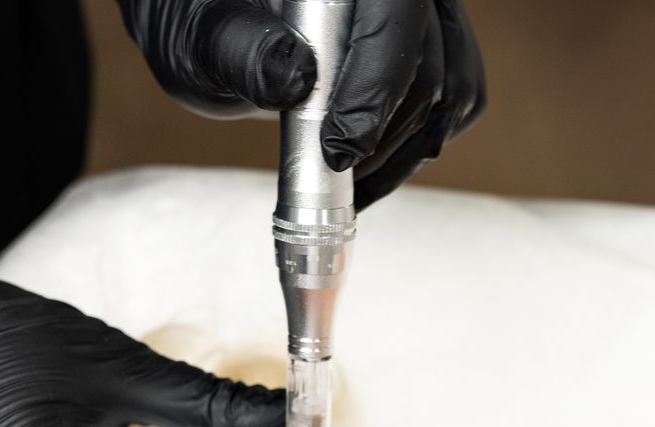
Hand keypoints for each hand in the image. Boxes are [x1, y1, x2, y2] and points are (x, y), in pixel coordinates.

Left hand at [117, 0, 486, 208]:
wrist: (213, 24)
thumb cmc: (199, 20)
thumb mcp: (196, 36)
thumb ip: (238, 49)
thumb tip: (293, 77)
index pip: (394, 11)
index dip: (378, 81)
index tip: (341, 147)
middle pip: (430, 57)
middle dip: (385, 130)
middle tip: (335, 174)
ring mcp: (421, 12)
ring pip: (453, 84)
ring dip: (408, 148)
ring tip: (350, 181)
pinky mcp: (433, 45)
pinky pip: (459, 98)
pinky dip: (422, 144)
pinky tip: (371, 167)